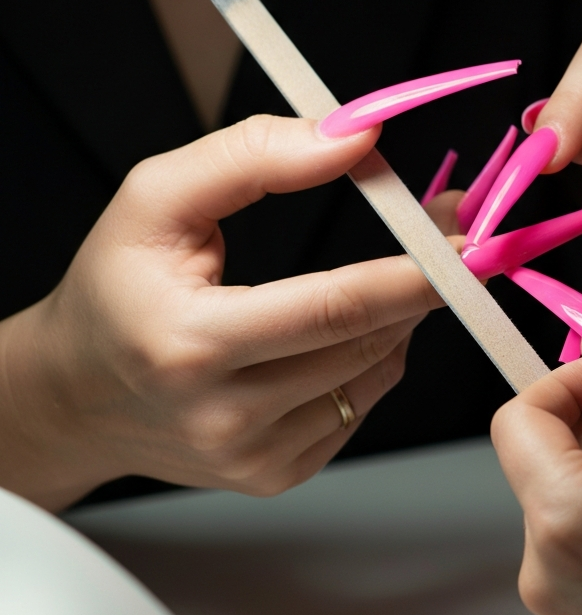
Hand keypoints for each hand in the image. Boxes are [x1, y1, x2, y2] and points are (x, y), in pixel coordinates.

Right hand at [0, 115, 446, 509]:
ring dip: (402, 318)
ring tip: (397, 275)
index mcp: (190, 343)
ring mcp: (254, 457)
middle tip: (455, 237)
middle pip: (367, 342)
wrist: (78, 394)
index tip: (469, 244)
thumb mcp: (156, 198)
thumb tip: (354, 138)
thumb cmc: (117, 288)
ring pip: (374, 375)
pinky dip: (372, 358)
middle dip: (427, 285)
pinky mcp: (275, 476)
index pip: (332, 309)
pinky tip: (345, 330)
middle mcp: (224, 416)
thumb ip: (253, 155)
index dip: (414, 274)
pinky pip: (359, 406)